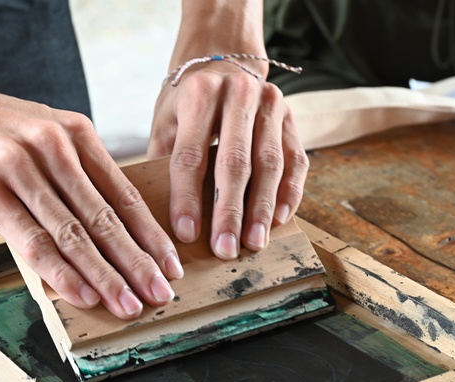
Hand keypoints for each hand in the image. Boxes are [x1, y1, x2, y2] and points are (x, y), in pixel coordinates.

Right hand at [0, 77, 182, 318]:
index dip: (151, 236)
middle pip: (107, 218)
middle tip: (162, 295)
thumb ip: (72, 172)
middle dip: (138, 263)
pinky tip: (83, 294)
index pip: (124, 195)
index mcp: (76, 134)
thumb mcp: (40, 133)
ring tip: (129, 304)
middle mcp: (55, 148)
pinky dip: (61, 271)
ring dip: (106, 276)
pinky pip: (32, 240)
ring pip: (75, 233)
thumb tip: (105, 224)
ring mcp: (21, 167)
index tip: (172, 266)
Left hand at [148, 62, 308, 258]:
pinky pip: (295, 160)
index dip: (188, 197)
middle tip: (225, 249)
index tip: (186, 233)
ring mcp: (270, 104)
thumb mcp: (166, 120)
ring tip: (254, 243)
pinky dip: (288, 193)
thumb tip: (159, 215)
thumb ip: (163, 160)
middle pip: (234, 162)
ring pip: (270, 163)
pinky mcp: (291, 118)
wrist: (224, 60)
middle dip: (229, 211)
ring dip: (262, 209)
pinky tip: (278, 220)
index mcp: (199, 94)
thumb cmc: (189, 102)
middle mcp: (238, 94)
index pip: (192, 154)